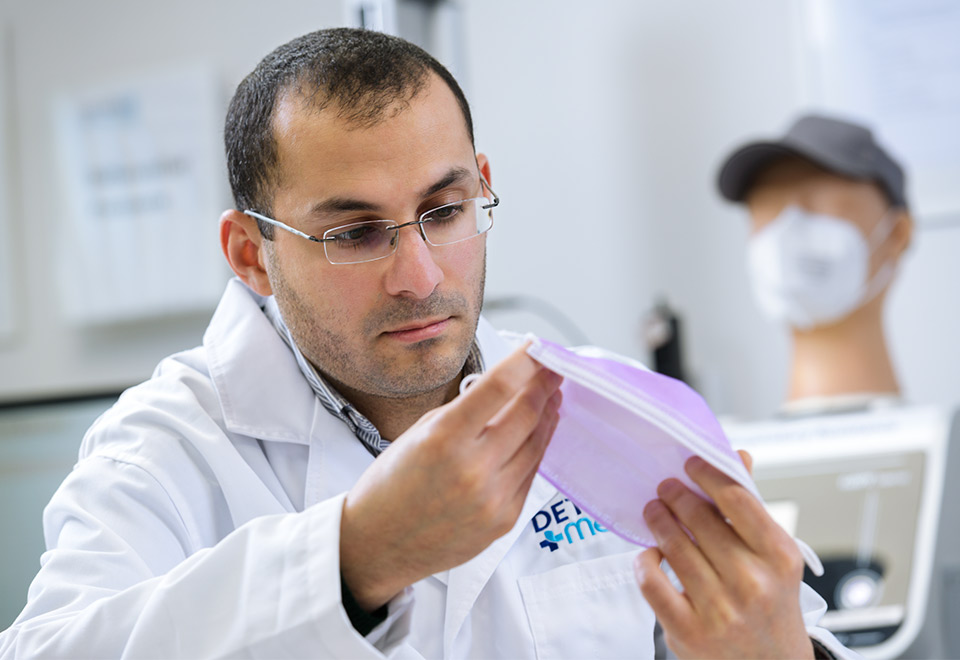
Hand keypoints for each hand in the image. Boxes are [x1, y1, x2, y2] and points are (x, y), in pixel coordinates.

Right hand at [339, 344, 561, 610]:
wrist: (377, 545)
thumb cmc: (390, 487)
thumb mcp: (418, 433)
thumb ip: (463, 411)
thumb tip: (504, 387)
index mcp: (444, 439)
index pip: (499, 387)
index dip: (525, 361)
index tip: (538, 346)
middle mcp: (473, 470)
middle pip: (527, 414)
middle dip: (544, 385)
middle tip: (553, 368)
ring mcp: (493, 499)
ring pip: (537, 445)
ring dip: (548, 416)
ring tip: (551, 397)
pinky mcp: (504, 520)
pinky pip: (530, 475)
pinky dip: (537, 449)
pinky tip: (538, 433)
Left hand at [634, 454, 812, 658]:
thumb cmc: (770, 604)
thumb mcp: (773, 558)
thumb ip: (751, 510)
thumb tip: (736, 458)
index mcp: (779, 556)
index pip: (736, 499)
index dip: (708, 474)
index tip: (690, 464)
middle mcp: (752, 583)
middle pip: (699, 519)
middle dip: (675, 497)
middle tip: (665, 488)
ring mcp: (720, 610)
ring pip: (673, 547)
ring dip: (658, 521)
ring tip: (654, 512)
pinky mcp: (689, 631)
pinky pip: (652, 582)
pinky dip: (644, 562)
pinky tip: (649, 554)